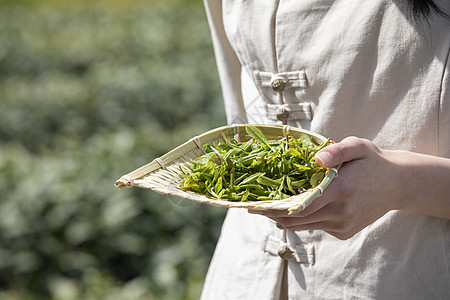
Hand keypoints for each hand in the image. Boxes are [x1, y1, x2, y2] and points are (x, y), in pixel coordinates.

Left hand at [249, 136, 406, 239]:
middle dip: (272, 214)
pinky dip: (303, 219)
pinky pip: (316, 227)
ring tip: (268, 207)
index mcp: (341, 189)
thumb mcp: (357, 146)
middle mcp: (341, 212)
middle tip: (254, 207)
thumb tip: (315, 159)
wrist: (398, 185)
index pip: (301, 204)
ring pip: (304, 225)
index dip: (275, 208)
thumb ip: (336, 151)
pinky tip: (297, 206)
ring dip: (284, 218)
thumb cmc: (372, 161)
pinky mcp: (344, 232)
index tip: (254, 206)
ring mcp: (343, 225)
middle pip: (297, 219)